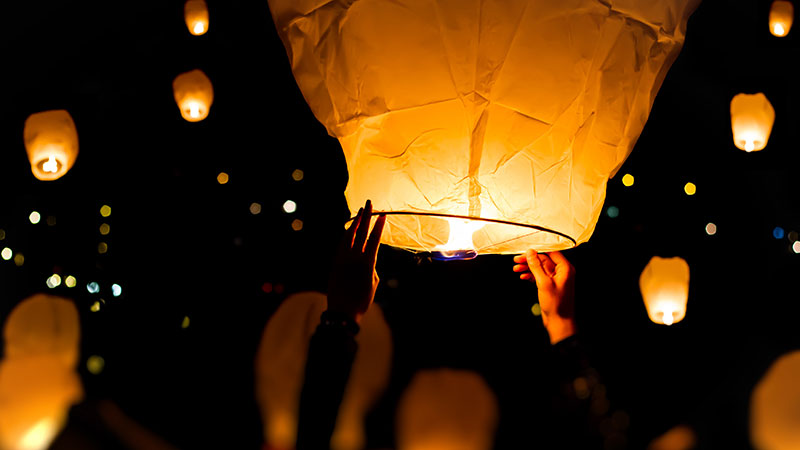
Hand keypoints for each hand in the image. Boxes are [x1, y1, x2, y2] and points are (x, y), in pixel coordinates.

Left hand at [327, 200, 385, 323]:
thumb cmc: (362, 300)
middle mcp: (354, 258)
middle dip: (366, 216)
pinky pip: (342, 243)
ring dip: (355, 222)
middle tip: (369, 203)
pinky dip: (347, 234)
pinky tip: (350, 229)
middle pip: (361, 232)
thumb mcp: (374, 282)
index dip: (379, 226)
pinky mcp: (335, 262)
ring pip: (349, 235)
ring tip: (360, 212)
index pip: (374, 239)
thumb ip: (372, 266)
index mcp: (367, 263)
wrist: (342, 311)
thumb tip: (368, 256)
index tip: (383, 214)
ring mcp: (343, 259)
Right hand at [513, 249, 575, 343]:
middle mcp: (562, 272)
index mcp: (565, 269)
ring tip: (516, 268)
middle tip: (517, 260)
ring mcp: (556, 279)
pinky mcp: (550, 285)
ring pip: (540, 268)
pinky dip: (531, 275)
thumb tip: (530, 253)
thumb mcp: (543, 283)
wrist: (559, 322)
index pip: (551, 252)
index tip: (526, 251)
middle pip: (544, 260)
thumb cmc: (556, 305)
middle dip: (530, 260)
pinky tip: (523, 276)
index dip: (537, 251)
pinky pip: (539, 276)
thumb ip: (536, 266)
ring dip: (528, 268)